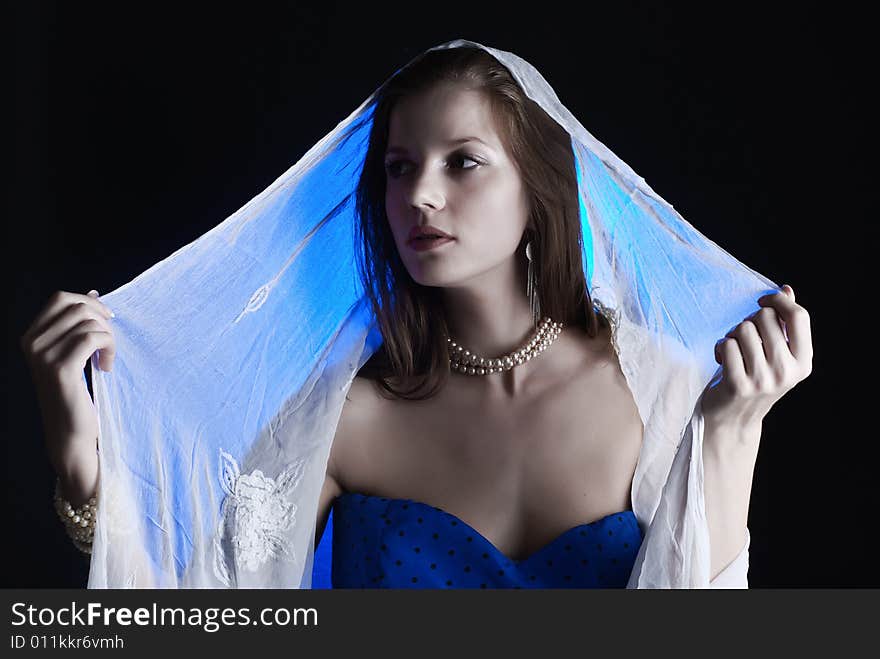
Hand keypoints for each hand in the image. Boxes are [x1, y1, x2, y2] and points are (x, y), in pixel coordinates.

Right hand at [20, 289, 115, 502]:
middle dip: (102, 320)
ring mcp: (42, 356)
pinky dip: (109, 349)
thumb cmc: (76, 394)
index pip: (61, 298)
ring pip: (89, 322)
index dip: (90, 303)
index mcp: (31, 336)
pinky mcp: (60, 369)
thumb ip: (80, 325)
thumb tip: (94, 293)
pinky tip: (107, 367)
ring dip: (109, 338)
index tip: (107, 321)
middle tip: (109, 343)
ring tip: (107, 359)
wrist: (70, 434)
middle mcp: (31, 343)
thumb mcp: (75, 353)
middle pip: (77, 306)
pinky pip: (93, 338)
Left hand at [701, 284, 812, 433]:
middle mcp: (786, 372)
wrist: (733, 420)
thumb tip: (786, 290)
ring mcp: (763, 380)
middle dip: (749, 321)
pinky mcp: (738, 385)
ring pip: (743, 329)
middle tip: (744, 338)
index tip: (762, 301)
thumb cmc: (753, 378)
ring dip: (733, 335)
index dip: (779, 301)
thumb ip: (783, 324)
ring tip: (734, 351)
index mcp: (803, 362)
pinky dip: (721, 347)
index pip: (799, 317)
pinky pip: (727, 345)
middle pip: (765, 318)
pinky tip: (723, 360)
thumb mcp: (775, 354)